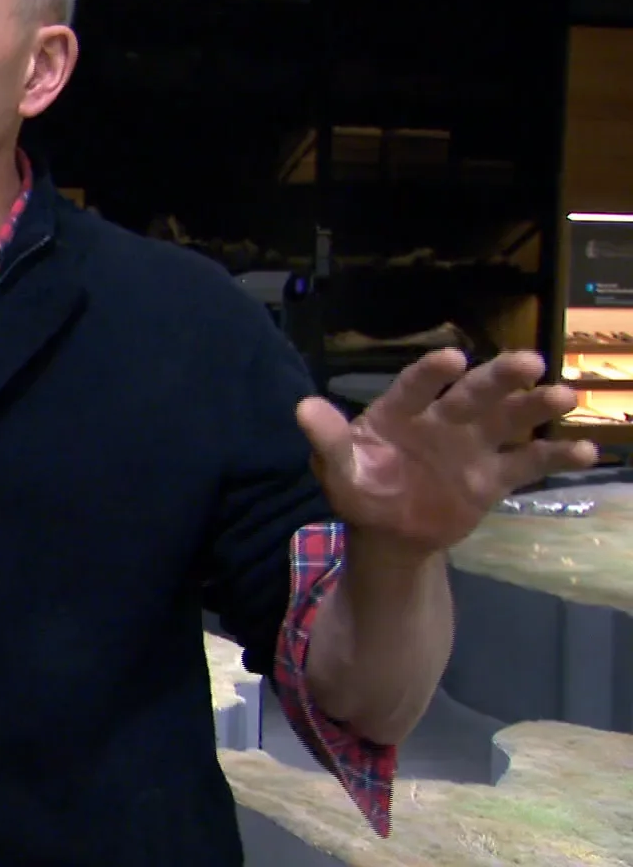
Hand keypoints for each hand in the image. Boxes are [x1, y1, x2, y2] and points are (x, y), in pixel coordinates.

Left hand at [296, 348, 597, 558]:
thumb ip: (328, 439)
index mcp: (400, 412)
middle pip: (474, 393)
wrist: (389, 532)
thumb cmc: (360, 489)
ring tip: (563, 396)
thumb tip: (302, 407)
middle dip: (500, 377)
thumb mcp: (337, 469)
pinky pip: (528, 462)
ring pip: (509, 419)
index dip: (432, 372)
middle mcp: (442, 419)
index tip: (453, 357)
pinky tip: (587, 451)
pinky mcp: (494, 476)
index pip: (416, 386)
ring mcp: (472, 445)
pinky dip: (556, 456)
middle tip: (530, 361)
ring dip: (535, 406)